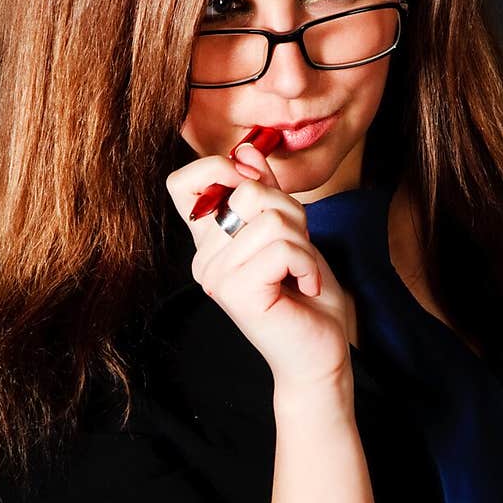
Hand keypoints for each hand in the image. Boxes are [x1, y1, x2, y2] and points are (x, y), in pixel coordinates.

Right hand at [166, 142, 353, 391]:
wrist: (319, 352)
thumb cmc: (306, 295)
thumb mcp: (290, 231)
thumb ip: (266, 192)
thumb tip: (246, 150)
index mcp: (208, 243)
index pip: (183, 183)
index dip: (220, 169)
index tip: (257, 191)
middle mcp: (203, 259)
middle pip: (247, 192)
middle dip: (290, 213)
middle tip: (296, 252)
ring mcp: (215, 277)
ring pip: (270, 219)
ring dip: (303, 244)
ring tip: (301, 274)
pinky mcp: (236, 292)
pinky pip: (281, 247)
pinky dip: (306, 263)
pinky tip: (305, 288)